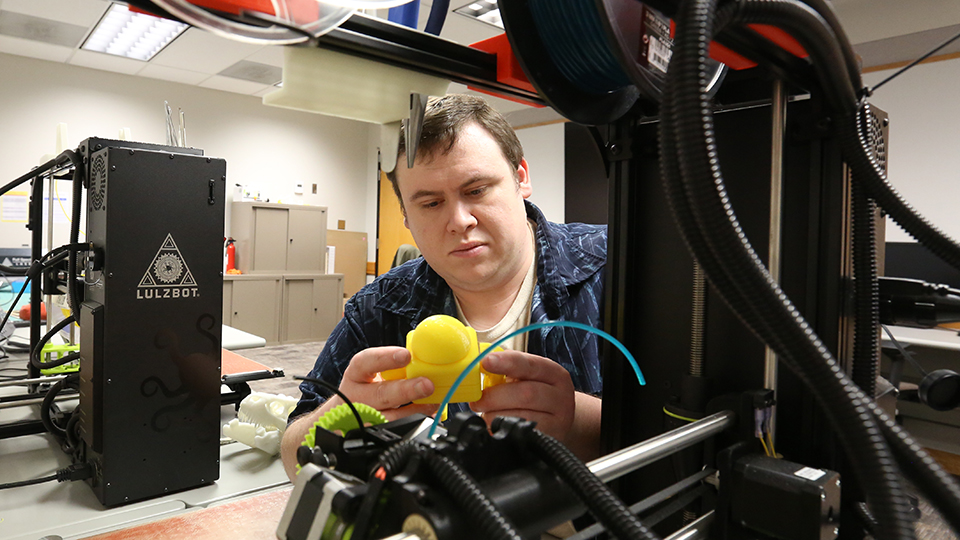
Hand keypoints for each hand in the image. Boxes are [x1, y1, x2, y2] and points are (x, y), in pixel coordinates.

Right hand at [320, 346, 438, 420]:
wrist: (349, 410)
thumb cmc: (368, 386)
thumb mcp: (374, 371)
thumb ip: (396, 366)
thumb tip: (425, 360)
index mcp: (356, 374)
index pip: (365, 362)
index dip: (385, 358)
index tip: (406, 356)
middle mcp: (356, 396)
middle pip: (380, 394)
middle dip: (406, 390)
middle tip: (427, 385)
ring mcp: (363, 418)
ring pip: (388, 417)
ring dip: (414, 411)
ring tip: (431, 403)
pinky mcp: (373, 433)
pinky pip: (395, 431)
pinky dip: (414, 423)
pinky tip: (426, 416)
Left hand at [470, 350, 575, 442]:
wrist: (556, 421)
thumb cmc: (535, 394)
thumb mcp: (526, 377)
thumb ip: (506, 368)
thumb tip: (479, 361)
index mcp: (554, 374)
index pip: (530, 365)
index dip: (506, 362)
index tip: (486, 361)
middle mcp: (560, 396)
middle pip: (526, 393)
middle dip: (495, 396)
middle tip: (477, 400)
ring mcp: (558, 421)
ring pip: (522, 417)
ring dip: (496, 415)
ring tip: (487, 414)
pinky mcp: (549, 440)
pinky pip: (520, 435)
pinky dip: (502, 430)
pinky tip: (496, 426)